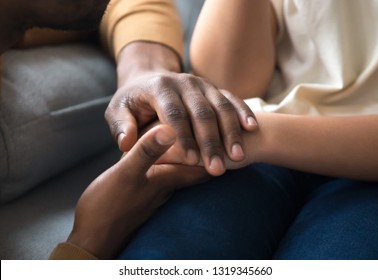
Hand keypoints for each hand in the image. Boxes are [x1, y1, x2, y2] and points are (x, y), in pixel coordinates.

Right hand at [66, 125, 208, 258]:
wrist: (93, 236)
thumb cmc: (107, 206)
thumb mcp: (126, 174)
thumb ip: (146, 152)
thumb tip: (169, 129)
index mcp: (167, 179)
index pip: (202, 166)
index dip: (216, 151)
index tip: (227, 137)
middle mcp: (168, 186)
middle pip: (198, 170)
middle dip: (209, 154)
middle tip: (219, 137)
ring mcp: (157, 193)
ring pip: (184, 173)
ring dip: (193, 158)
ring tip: (199, 141)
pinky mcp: (146, 195)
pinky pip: (168, 176)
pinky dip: (174, 165)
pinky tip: (169, 159)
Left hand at [105, 43, 257, 176]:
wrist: (149, 77)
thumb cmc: (133, 101)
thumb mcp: (118, 111)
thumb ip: (122, 126)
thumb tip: (126, 145)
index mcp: (159, 87)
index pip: (174, 113)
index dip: (184, 137)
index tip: (192, 161)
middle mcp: (184, 82)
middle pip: (201, 112)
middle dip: (210, 142)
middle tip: (217, 168)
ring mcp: (202, 84)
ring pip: (220, 107)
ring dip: (230, 132)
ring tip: (238, 157)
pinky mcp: (214, 88)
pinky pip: (232, 99)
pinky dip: (243, 113)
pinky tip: (252, 128)